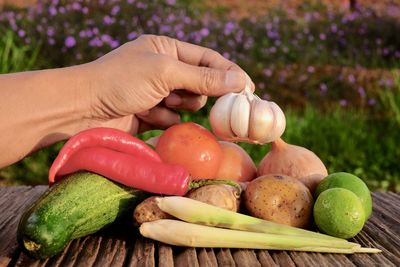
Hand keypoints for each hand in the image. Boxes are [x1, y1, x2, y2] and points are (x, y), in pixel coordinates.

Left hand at [84, 35, 250, 133]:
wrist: (81, 109)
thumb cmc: (120, 80)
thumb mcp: (165, 72)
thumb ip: (203, 78)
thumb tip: (240, 81)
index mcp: (166, 50)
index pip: (207, 59)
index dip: (228, 73)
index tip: (248, 89)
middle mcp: (163, 70)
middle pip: (200, 83)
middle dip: (198, 92)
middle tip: (190, 98)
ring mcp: (157, 93)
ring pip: (188, 104)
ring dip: (180, 106)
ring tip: (161, 104)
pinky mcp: (150, 115)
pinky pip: (173, 120)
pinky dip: (167, 121)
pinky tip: (149, 117)